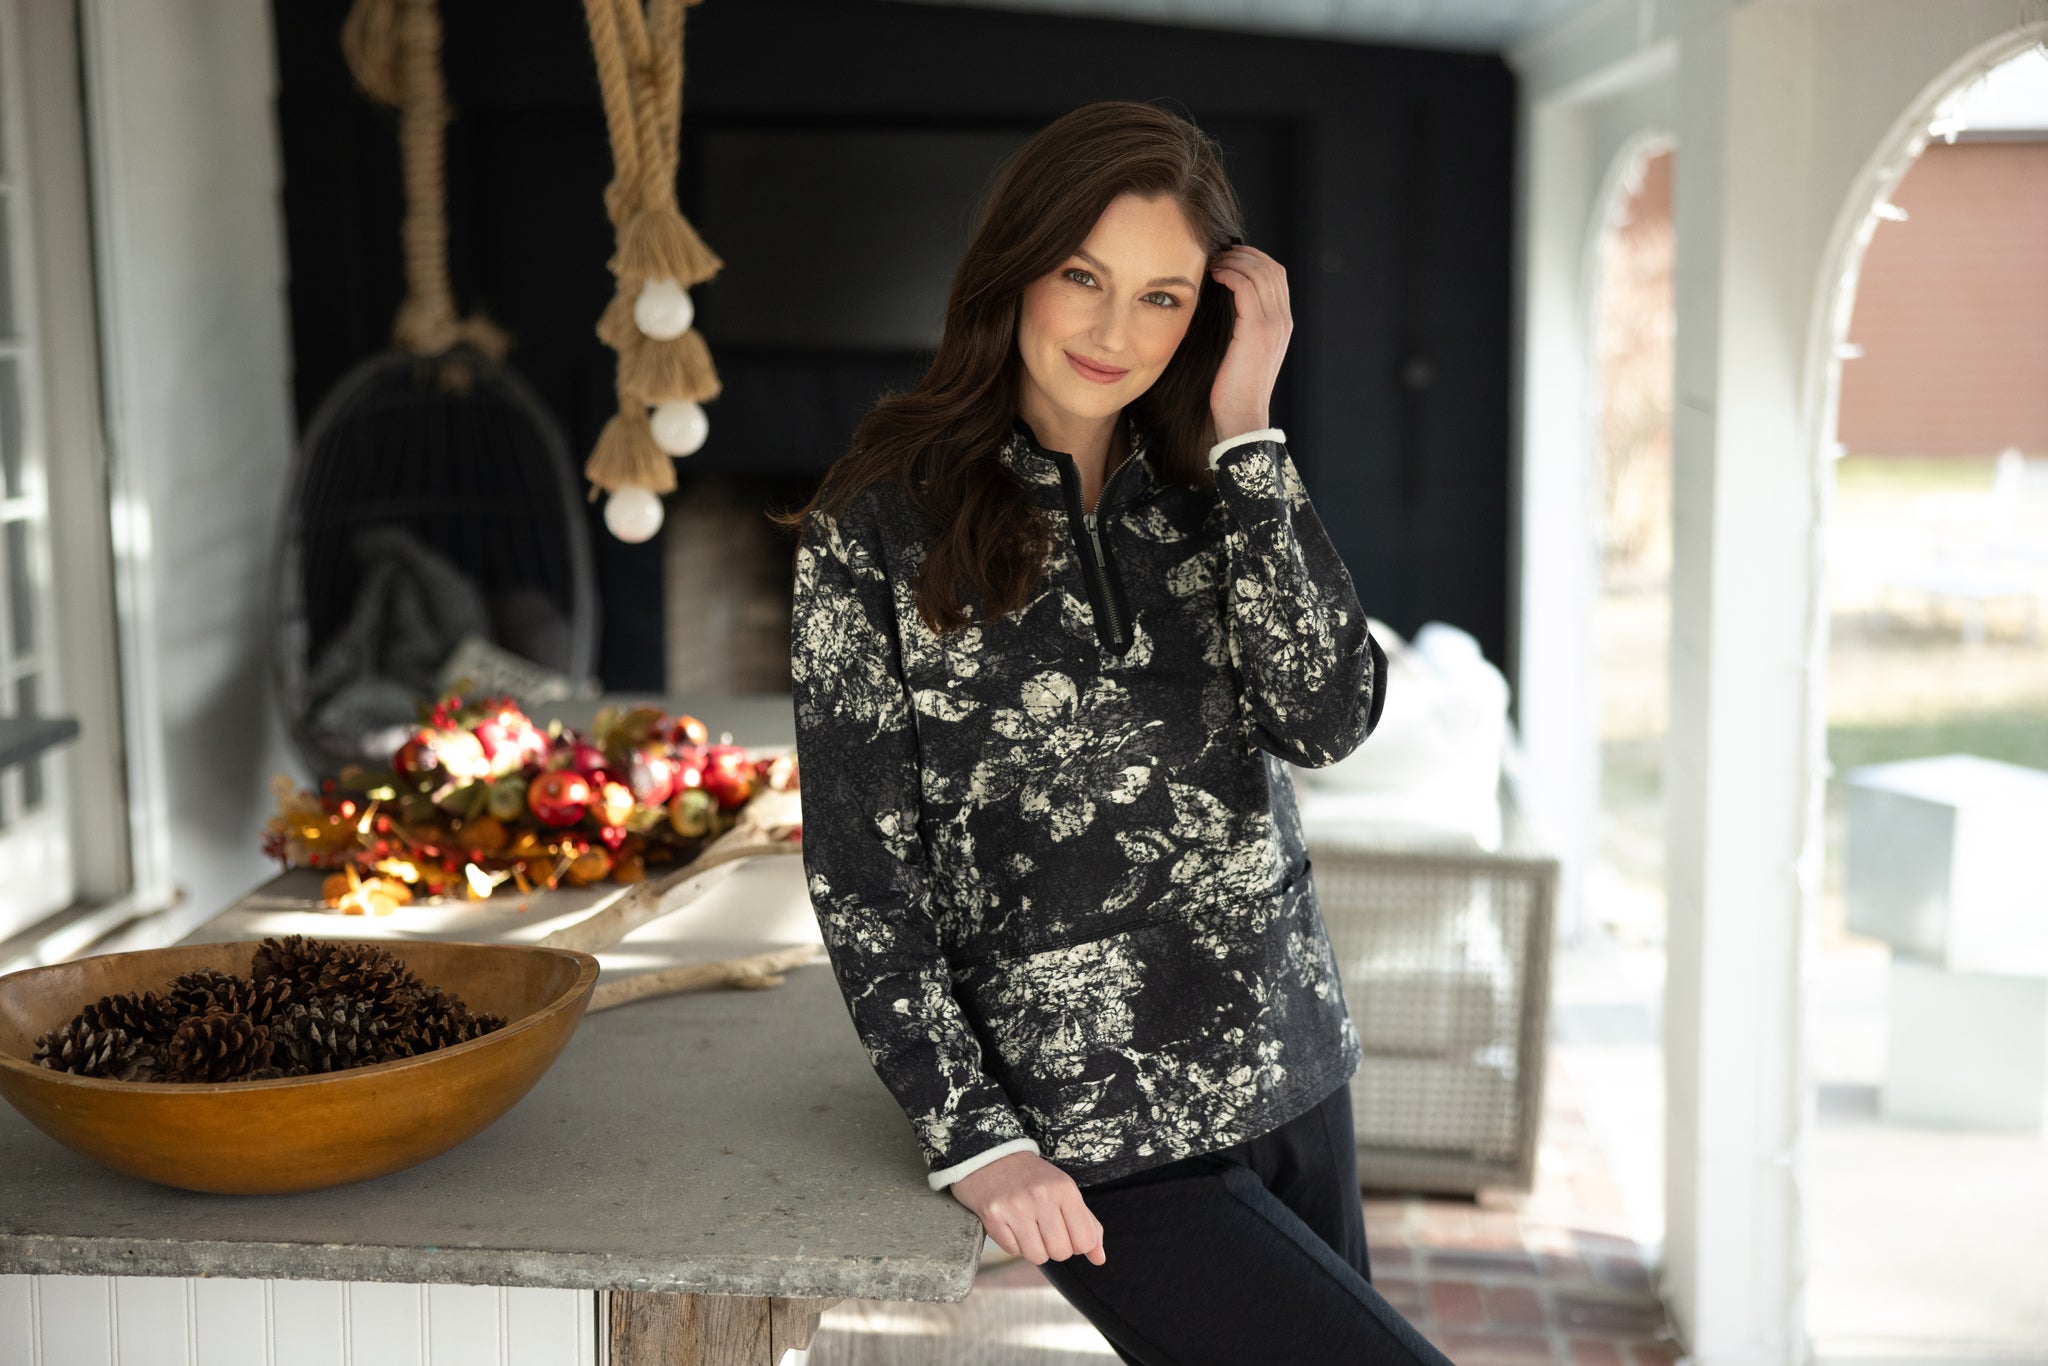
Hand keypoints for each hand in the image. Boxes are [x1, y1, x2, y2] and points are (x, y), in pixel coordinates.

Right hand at [950, 1150, 1106, 1265]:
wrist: (992, 1158)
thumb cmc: (1035, 1179)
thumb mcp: (1066, 1192)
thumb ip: (1088, 1225)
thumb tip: (1100, 1259)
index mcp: (1065, 1189)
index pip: (1085, 1241)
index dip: (1078, 1244)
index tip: (1068, 1231)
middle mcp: (1041, 1197)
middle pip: (1061, 1252)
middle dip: (1055, 1247)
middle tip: (1046, 1228)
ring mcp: (1015, 1207)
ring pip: (1037, 1257)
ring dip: (1035, 1248)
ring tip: (1029, 1227)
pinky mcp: (993, 1217)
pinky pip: (1013, 1251)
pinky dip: (1015, 1244)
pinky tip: (1012, 1224)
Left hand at [1207, 243, 1291, 439]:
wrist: (1242, 416)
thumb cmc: (1236, 389)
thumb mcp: (1245, 351)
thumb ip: (1245, 326)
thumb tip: (1226, 302)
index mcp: (1283, 324)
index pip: (1276, 275)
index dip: (1254, 259)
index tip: (1230, 257)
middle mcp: (1283, 320)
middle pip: (1270, 267)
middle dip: (1244, 254)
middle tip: (1219, 253)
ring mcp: (1273, 324)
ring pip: (1259, 273)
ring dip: (1234, 261)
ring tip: (1213, 262)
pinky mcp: (1256, 330)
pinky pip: (1245, 288)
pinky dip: (1230, 275)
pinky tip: (1215, 275)